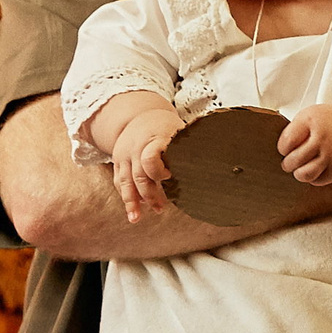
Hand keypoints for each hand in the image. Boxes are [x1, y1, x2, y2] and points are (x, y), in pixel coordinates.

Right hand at [108, 104, 183, 224]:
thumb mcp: (179, 130)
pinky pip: (119, 181)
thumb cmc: (165, 126)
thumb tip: (214, 166)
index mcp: (155, 138)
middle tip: (161, 208)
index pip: (150, 157)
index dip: (159, 171)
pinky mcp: (117, 161)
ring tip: (136, 218)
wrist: (138, 113)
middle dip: (150, 194)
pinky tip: (133, 211)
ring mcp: (124, 154)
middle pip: (139, 175)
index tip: (170, 176)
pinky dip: (126, 197)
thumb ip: (190, 148)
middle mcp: (136, 146)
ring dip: (132, 201)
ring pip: (126, 181)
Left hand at [277, 102, 331, 184]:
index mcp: (312, 121)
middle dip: (288, 163)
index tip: (287, 147)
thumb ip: (290, 133)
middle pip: (294, 161)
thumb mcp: (305, 117)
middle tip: (290, 161)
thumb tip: (269, 156)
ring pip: (305, 175)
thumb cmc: (321, 123)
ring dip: (298, 172)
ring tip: (300, 167)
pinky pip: (317, 181)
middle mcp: (324, 138)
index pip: (286, 144)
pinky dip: (312, 177)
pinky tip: (315, 166)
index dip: (283, 148)